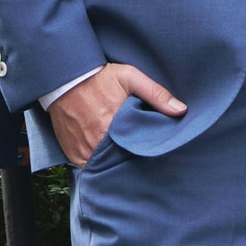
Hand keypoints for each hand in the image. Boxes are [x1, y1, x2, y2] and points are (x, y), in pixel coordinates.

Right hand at [45, 59, 185, 165]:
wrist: (64, 78)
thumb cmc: (100, 78)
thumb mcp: (130, 77)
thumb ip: (156, 94)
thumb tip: (181, 111)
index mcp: (114, 125)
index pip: (137, 150)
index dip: (145, 152)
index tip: (152, 151)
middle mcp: (97, 141)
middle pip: (120, 161)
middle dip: (129, 160)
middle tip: (138, 157)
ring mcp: (83, 149)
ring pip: (103, 166)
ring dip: (112, 164)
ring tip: (122, 159)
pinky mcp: (72, 152)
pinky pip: (87, 167)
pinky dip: (95, 165)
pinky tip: (104, 159)